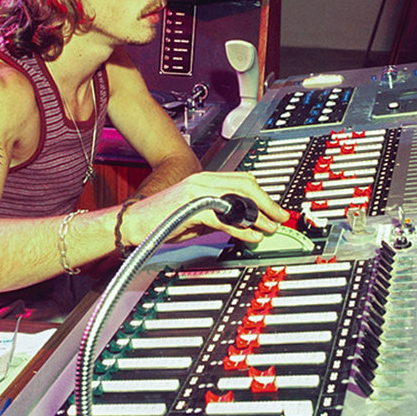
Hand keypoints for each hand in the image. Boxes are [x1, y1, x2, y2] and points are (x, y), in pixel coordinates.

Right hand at [120, 171, 287, 245]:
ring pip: (238, 197)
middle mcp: (203, 181)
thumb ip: (220, 216)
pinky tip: (251, 236)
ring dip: (259, 214)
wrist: (135, 223)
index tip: (275, 209)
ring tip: (270, 228)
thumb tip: (244, 225)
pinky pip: (224, 217)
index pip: (242, 179)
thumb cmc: (163, 219)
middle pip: (245, 184)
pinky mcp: (192, 209)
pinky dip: (241, 228)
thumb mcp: (198, 216)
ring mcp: (197, 193)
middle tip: (280, 217)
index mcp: (205, 180)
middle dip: (267, 202)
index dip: (263, 194)